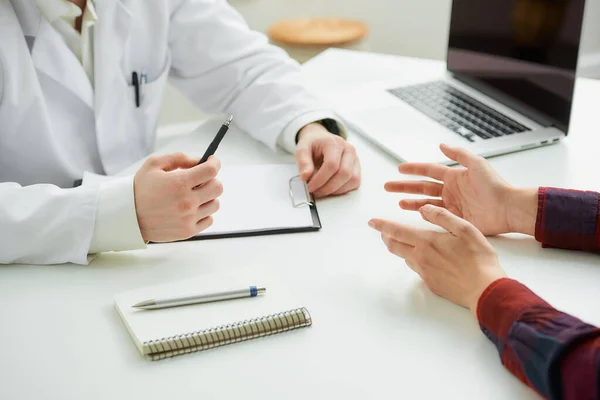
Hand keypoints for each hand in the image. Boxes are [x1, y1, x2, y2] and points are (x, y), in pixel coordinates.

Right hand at [133, 153, 222, 241]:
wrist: (127, 217)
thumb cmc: (140, 189)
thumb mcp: (154, 164)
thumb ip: (179, 158)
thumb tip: (199, 161)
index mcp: (179, 183)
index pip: (211, 171)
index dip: (214, 163)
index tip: (212, 162)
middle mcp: (187, 202)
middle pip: (218, 187)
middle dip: (212, 180)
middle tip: (201, 180)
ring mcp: (189, 218)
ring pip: (215, 204)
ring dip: (208, 197)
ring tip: (193, 196)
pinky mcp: (188, 231)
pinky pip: (209, 219)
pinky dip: (204, 213)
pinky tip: (191, 209)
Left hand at [294, 123, 360, 197]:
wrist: (321, 141)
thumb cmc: (313, 144)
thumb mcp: (302, 149)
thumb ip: (303, 162)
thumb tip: (305, 176)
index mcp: (335, 143)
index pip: (332, 164)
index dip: (320, 179)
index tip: (310, 186)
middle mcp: (348, 150)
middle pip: (344, 173)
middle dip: (328, 187)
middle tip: (315, 191)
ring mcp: (355, 159)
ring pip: (352, 180)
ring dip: (336, 190)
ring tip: (322, 190)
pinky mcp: (357, 168)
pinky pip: (355, 183)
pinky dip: (343, 190)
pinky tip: (331, 189)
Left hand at [369, 205, 505, 315]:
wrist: (485, 290)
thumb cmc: (479, 259)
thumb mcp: (465, 229)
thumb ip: (442, 217)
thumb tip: (424, 209)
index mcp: (427, 242)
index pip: (397, 231)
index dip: (382, 225)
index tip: (372, 222)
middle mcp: (421, 258)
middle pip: (395, 246)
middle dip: (386, 237)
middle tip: (383, 232)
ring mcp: (424, 272)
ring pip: (405, 257)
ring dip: (401, 249)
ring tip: (404, 242)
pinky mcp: (431, 283)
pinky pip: (417, 269)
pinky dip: (415, 260)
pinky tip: (425, 258)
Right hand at [385, 144, 536, 235]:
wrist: (507, 208)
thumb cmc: (495, 186)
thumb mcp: (477, 164)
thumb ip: (459, 154)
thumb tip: (441, 144)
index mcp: (454, 177)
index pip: (428, 171)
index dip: (413, 169)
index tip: (399, 168)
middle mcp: (450, 191)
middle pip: (422, 187)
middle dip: (404, 187)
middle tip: (388, 187)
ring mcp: (452, 206)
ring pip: (425, 203)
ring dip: (411, 202)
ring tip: (398, 203)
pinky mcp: (455, 220)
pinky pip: (435, 217)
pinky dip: (423, 216)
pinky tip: (414, 214)